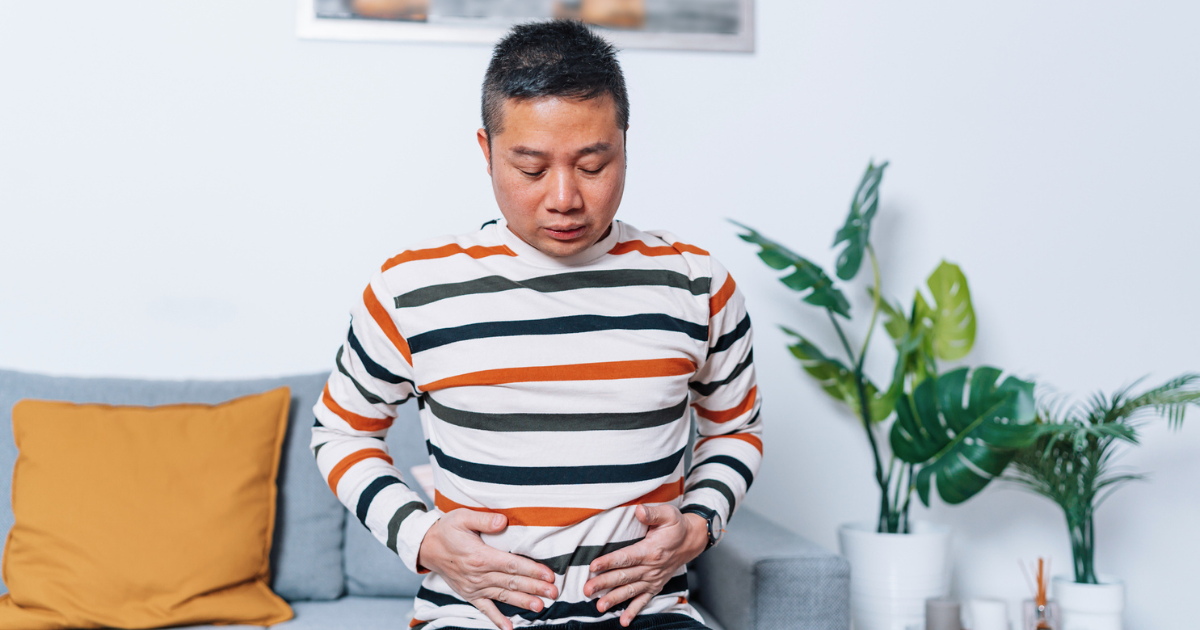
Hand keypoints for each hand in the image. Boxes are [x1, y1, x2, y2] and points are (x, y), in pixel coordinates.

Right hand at [417, 509, 558, 629]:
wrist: (426, 547)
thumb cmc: (447, 529)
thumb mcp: (462, 517)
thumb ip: (484, 519)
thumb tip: (503, 521)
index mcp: (479, 556)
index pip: (511, 564)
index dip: (531, 570)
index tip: (548, 575)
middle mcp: (478, 575)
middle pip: (511, 582)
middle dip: (534, 587)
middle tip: (554, 592)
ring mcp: (474, 587)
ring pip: (503, 596)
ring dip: (522, 602)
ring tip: (540, 607)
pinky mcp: (469, 594)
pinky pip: (485, 609)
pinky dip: (497, 620)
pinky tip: (510, 628)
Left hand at [583, 504, 708, 626]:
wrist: (691, 540)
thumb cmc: (676, 526)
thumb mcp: (668, 514)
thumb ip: (652, 513)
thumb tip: (638, 510)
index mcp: (651, 550)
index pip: (626, 557)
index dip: (609, 562)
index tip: (593, 566)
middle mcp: (652, 568)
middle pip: (624, 576)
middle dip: (604, 584)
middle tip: (587, 590)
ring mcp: (653, 579)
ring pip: (630, 591)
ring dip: (614, 599)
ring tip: (599, 607)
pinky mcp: (655, 586)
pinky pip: (644, 601)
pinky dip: (633, 611)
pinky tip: (623, 621)